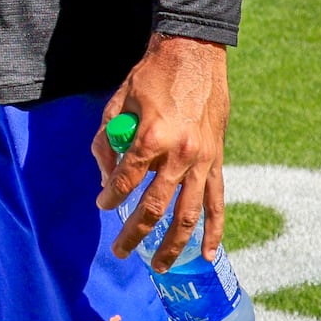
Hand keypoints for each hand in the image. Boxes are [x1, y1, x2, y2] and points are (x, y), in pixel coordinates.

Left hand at [98, 34, 230, 270]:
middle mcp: (179, 154)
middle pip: (154, 206)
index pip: (126, 181)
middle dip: (134, 234)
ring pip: (188, 214)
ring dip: (173, 244)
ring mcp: (203, 160)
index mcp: (151, 137)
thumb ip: (108, 140)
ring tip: (160, 266)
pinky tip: (207, 254)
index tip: (103, 205)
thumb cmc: (152, 75)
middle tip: (119, 251)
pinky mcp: (218, 161)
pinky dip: (213, 231)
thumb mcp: (119, 101)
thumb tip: (105, 176)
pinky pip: (217, 202)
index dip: (111, 197)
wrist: (194, 54)